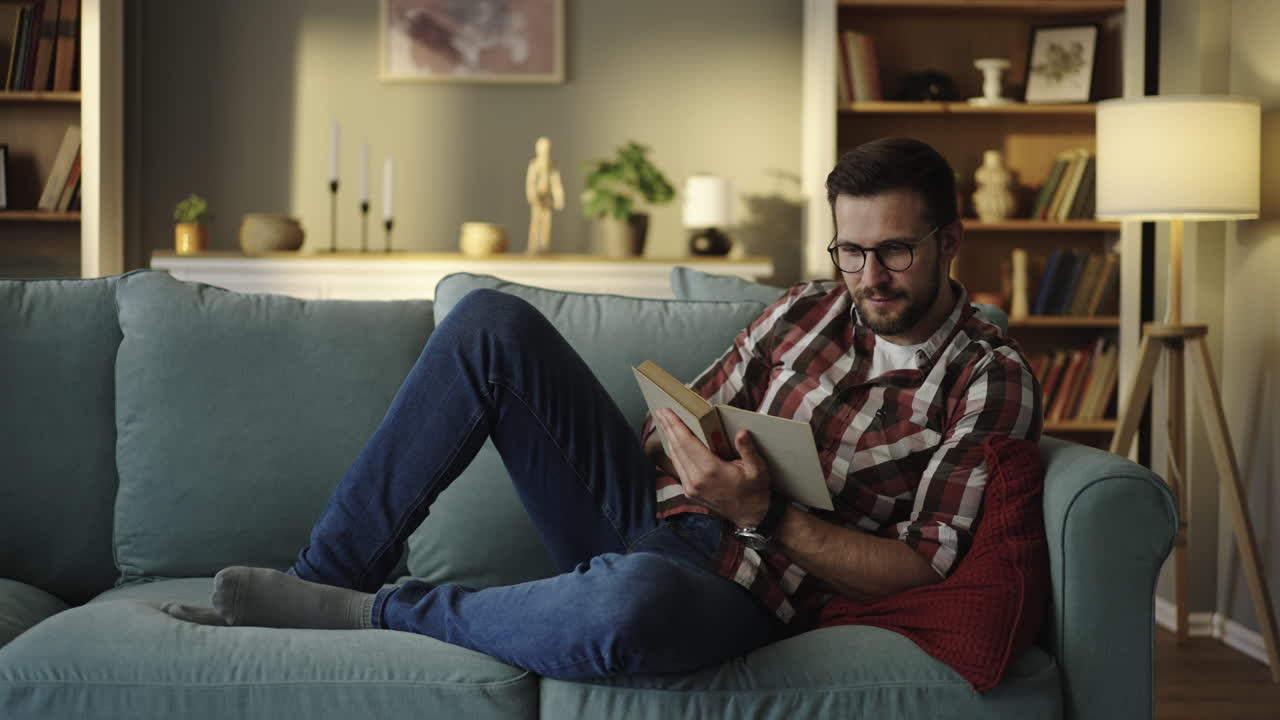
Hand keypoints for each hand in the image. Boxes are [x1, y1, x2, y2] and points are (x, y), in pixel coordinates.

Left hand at [653, 408, 772, 527]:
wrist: (750, 516)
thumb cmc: (755, 491)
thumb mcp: (758, 469)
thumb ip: (748, 450)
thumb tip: (741, 432)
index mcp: (711, 471)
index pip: (687, 442)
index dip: (675, 425)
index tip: (666, 411)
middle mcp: (696, 479)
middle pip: (677, 448)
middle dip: (668, 428)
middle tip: (661, 411)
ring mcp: (691, 487)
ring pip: (675, 458)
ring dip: (669, 439)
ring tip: (665, 422)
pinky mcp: (690, 491)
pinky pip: (678, 467)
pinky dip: (675, 452)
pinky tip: (674, 442)